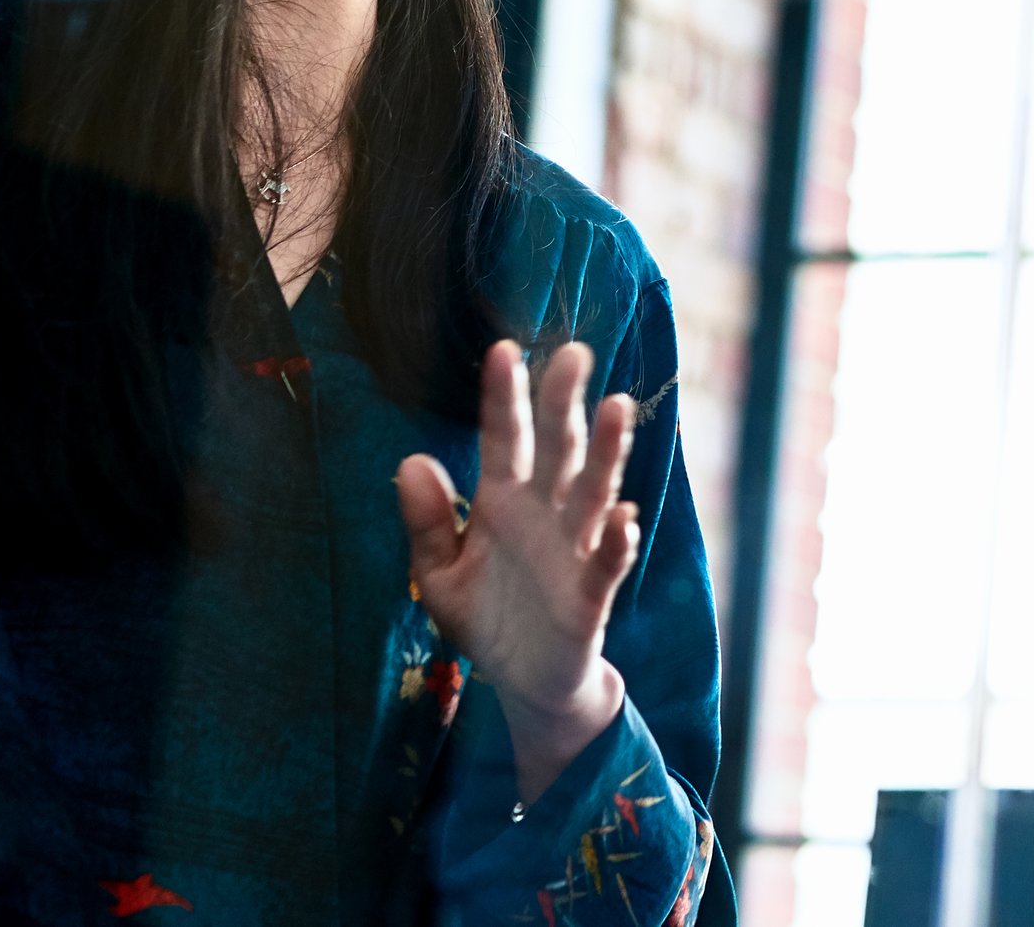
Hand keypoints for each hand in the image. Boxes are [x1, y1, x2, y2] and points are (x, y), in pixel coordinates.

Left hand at [397, 340, 640, 801]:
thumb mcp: (439, 576)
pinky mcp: (591, 595)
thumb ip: (427, 522)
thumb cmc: (488, 618)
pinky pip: (607, 564)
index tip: (504, 350)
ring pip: (593, 491)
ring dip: (606, 452)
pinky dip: (617, 543)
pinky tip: (623, 517)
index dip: (504, 399)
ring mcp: (574, 550)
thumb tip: (410, 461)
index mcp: (504, 503)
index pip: (506, 441)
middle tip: (574, 353)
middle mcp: (545, 514)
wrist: (528, 683)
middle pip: (559, 449)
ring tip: (616, 407)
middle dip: (564, 403)